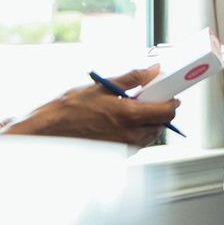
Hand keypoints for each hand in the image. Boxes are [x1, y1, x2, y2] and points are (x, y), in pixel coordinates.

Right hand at [1, 66, 179, 146]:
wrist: (50, 131)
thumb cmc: (71, 109)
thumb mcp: (102, 86)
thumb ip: (132, 78)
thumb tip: (152, 71)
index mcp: (128, 114)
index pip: (166, 111)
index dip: (172, 101)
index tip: (171, 94)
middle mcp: (129, 133)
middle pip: (162, 124)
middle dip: (161, 111)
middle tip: (151, 99)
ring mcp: (124, 146)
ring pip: (151, 135)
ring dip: (151, 122)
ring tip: (135, 109)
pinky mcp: (118, 153)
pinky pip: (138, 143)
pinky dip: (139, 132)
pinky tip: (125, 121)